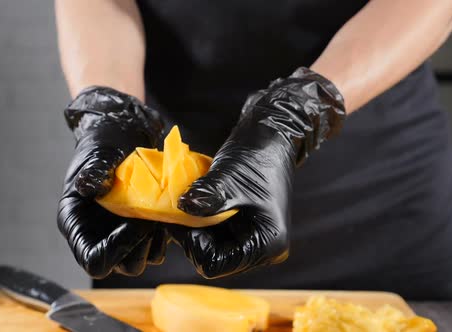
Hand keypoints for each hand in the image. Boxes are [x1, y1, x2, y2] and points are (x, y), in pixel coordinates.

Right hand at [58, 86, 167, 278]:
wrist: (121, 130)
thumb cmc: (103, 142)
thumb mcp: (98, 153)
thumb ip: (94, 172)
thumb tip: (87, 186)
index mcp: (75, 223)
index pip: (92, 260)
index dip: (115, 249)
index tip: (135, 223)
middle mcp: (95, 234)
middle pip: (119, 266)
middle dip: (139, 248)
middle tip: (153, 220)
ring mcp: (117, 233)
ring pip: (139, 260)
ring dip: (154, 244)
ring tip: (162, 216)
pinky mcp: (138, 228)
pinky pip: (153, 247)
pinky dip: (164, 236)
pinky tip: (169, 214)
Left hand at [172, 68, 345, 277]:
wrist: (270, 136)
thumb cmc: (257, 157)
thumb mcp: (230, 179)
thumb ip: (207, 198)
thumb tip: (181, 209)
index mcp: (267, 245)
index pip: (216, 264)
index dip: (194, 244)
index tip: (183, 216)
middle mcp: (262, 248)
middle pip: (212, 256)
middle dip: (192, 234)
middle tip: (180, 207)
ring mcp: (252, 237)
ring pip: (210, 244)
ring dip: (194, 225)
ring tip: (189, 199)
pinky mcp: (243, 226)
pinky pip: (213, 232)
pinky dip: (200, 218)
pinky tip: (196, 199)